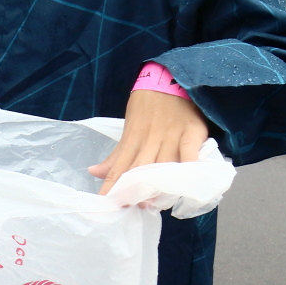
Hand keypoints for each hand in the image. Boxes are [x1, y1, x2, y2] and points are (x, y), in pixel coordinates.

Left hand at [89, 89, 209, 196]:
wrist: (171, 78)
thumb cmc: (149, 108)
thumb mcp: (130, 129)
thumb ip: (116, 155)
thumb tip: (93, 172)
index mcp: (133, 139)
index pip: (120, 166)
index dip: (113, 185)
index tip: (105, 202)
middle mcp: (150, 140)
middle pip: (141, 168)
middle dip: (134, 188)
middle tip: (130, 206)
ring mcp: (172, 136)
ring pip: (164, 164)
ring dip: (159, 184)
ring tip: (153, 203)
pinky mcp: (191, 132)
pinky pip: (190, 150)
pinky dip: (189, 164)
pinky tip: (186, 181)